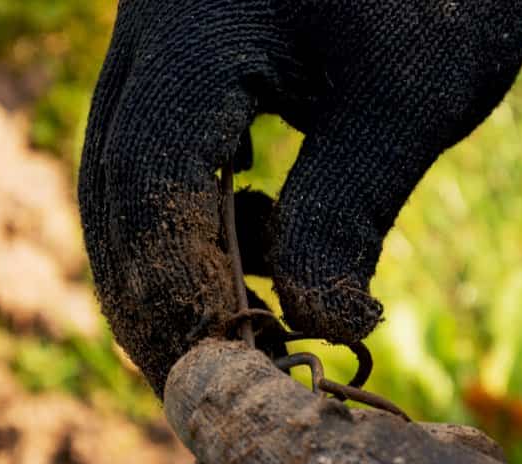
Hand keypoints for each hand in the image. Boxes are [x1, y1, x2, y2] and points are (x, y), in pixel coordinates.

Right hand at [80, 0, 521, 392]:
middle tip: (199, 372)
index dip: (170, 286)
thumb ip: (344, 216)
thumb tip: (313, 328)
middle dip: (150, 288)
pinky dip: (192, 214)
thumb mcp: (408, 102)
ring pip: (126, 171)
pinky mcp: (186, 51)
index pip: (147, 181)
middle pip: (113, 184)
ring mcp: (163, 36)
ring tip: (235, 317)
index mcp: (198, 29)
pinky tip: (253, 239)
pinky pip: (159, 148)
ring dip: (167, 258)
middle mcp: (153, 27)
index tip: (214, 368)